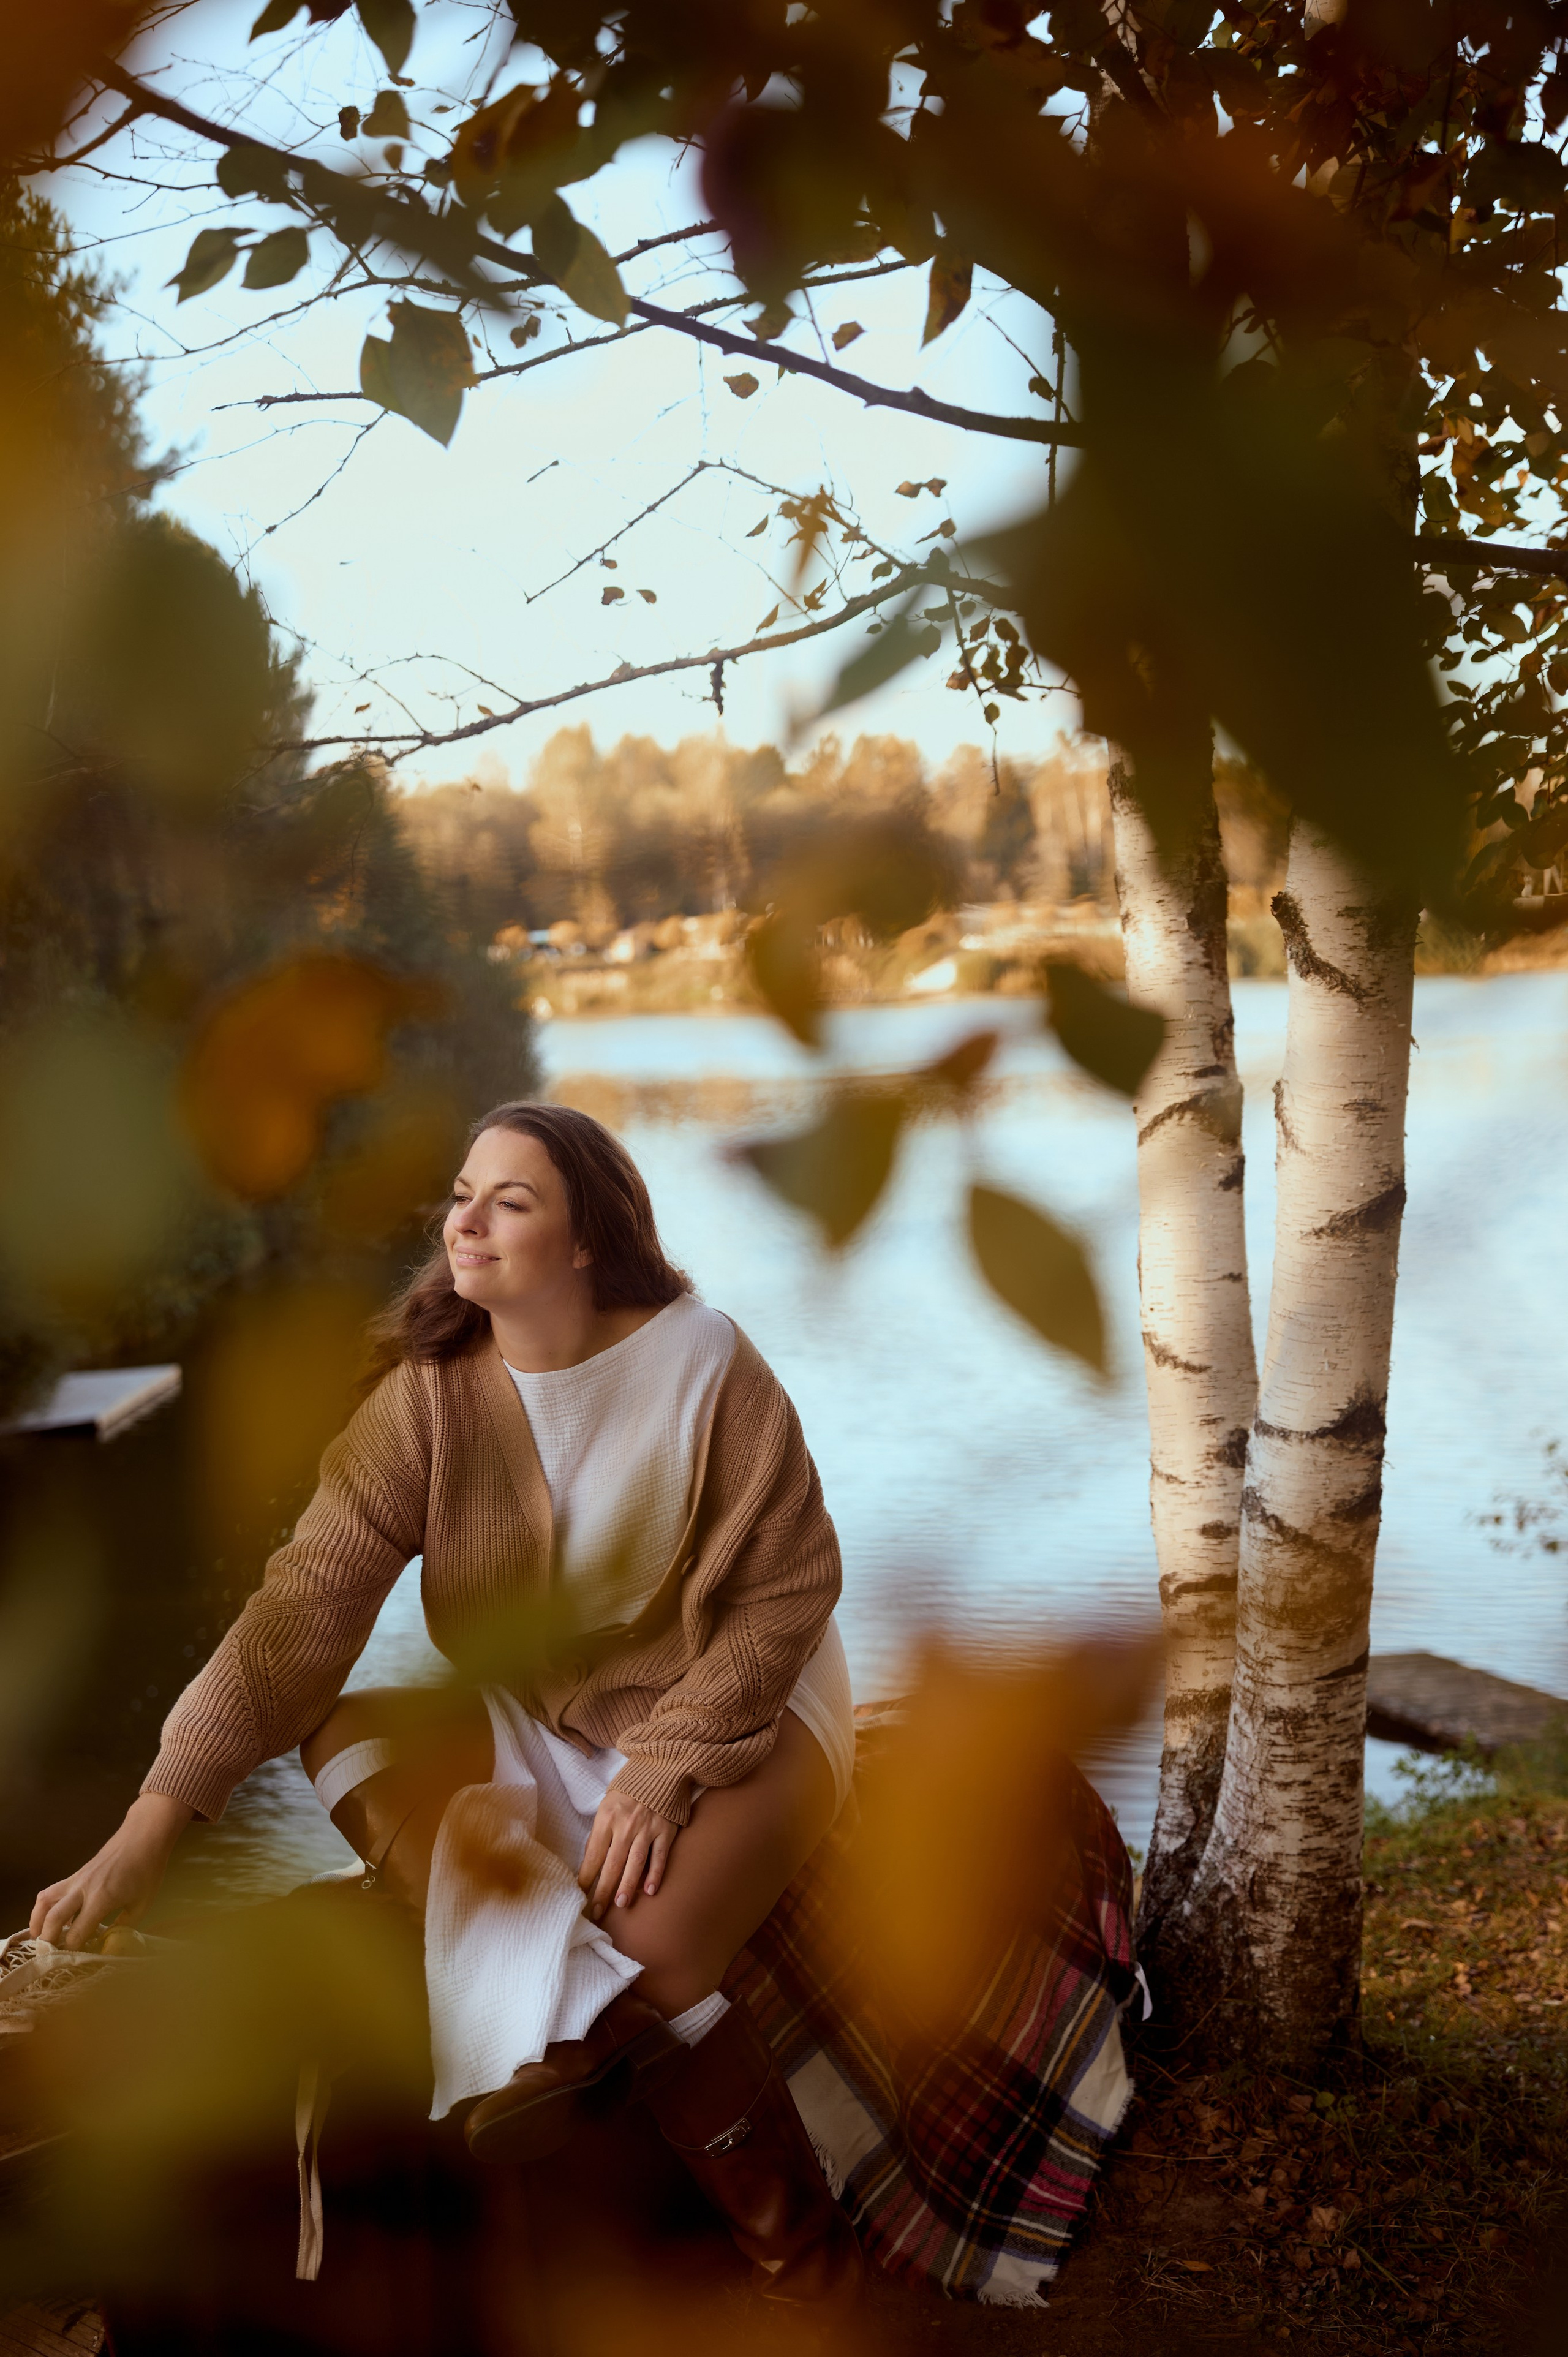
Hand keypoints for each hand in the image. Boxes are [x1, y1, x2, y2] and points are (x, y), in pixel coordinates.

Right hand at [29, 1793, 193, 1950]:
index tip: (78, 1960)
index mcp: (101, 1899)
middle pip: (53, 1919)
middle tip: (51, 1955)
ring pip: (44, 1902)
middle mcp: (83, 1889)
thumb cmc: (148, 1869)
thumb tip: (108, 1943)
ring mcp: (76, 1879)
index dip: (74, 1951)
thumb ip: (124, 1926)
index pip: (76, 1934)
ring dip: (37, 1922)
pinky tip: (49, 1918)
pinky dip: (44, 1907)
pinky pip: (51, 1892)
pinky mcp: (75, 1874)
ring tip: (39, 1938)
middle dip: (48, 1942)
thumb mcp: (143, 1903)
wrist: (143, 1835)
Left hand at [577, 1787, 678, 1922]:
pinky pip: (660, 1856)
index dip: (586, 1877)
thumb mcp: (606, 1805)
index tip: (580, 1896)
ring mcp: (647, 1828)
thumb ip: (599, 1832)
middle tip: (596, 1912)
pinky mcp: (666, 1830)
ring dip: (627, 1885)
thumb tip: (589, 1860)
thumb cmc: (629, 1790)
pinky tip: (650, 1890)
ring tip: (620, 1905)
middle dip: (602, 1890)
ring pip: (635, 1862)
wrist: (661, 1768)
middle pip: (612, 1863)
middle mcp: (626, 1825)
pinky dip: (655, 1873)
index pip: (593, 1854)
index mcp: (606, 1818)